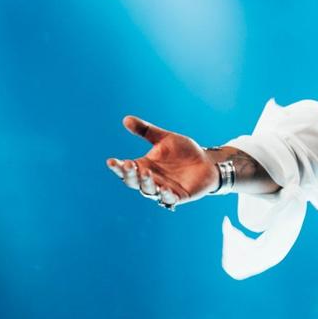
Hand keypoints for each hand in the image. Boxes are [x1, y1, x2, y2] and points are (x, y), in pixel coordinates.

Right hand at [105, 116, 219, 210]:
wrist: (207, 161)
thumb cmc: (184, 151)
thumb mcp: (165, 138)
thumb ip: (146, 131)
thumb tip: (126, 119)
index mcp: (144, 166)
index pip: (126, 169)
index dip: (117, 167)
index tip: (110, 161)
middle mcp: (151, 180)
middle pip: (134, 182)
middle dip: (130, 174)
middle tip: (129, 164)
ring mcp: (163, 189)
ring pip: (149, 191)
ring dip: (146, 183)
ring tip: (145, 172)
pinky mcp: (178, 197)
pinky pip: (169, 199)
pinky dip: (165, 195)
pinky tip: (164, 189)